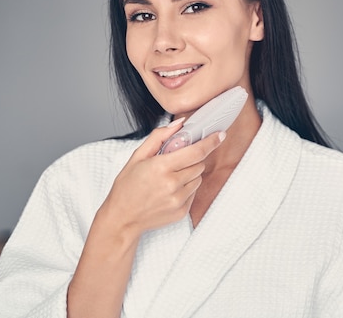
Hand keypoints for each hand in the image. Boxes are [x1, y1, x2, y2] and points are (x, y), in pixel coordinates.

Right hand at [100, 119, 224, 234]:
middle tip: (176, 162)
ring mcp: (178, 200)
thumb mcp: (137, 157)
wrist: (122, 218)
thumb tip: (180, 124)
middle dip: (192, 160)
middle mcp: (172, 184)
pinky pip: (194, 193)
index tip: (220, 135)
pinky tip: (169, 191)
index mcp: (161, 167)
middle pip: (199, 164)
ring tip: (170, 178)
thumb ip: (159, 137)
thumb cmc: (127, 186)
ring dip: (190, 174)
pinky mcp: (182, 212)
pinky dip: (186, 189)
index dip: (210, 142)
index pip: (195, 152)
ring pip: (198, 179)